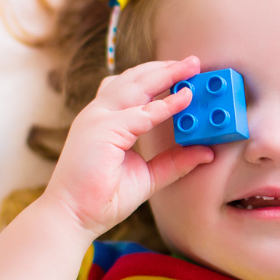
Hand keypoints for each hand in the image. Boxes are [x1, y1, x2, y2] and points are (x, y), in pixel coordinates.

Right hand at [42, 56, 213, 240]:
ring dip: (166, 75)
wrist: (72, 216)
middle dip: (166, 68)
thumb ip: (174, 162)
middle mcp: (99, 113)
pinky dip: (164, 105)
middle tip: (194, 62)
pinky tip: (185, 99)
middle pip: (134, 79)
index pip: (132, 88)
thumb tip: (206, 152)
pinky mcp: (102, 130)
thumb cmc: (102, 198)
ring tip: (191, 68)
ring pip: (136, 87)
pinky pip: (140, 114)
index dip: (158, 77)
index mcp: (105, 120)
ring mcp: (98, 119)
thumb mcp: (148, 175)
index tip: (185, 72)